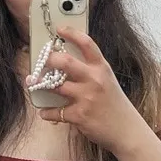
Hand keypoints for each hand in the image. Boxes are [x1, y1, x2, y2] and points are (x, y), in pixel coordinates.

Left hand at [32, 27, 144, 153]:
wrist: (127, 130)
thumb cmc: (115, 105)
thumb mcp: (107, 82)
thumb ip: (91, 71)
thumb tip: (66, 64)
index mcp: (101, 68)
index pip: (87, 43)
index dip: (71, 33)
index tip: (59, 30)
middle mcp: (94, 80)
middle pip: (65, 62)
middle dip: (48, 59)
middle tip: (41, 62)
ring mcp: (86, 98)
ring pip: (55, 86)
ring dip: (40, 85)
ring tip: (34, 85)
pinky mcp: (79, 115)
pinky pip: (55, 111)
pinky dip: (47, 112)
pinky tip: (45, 112)